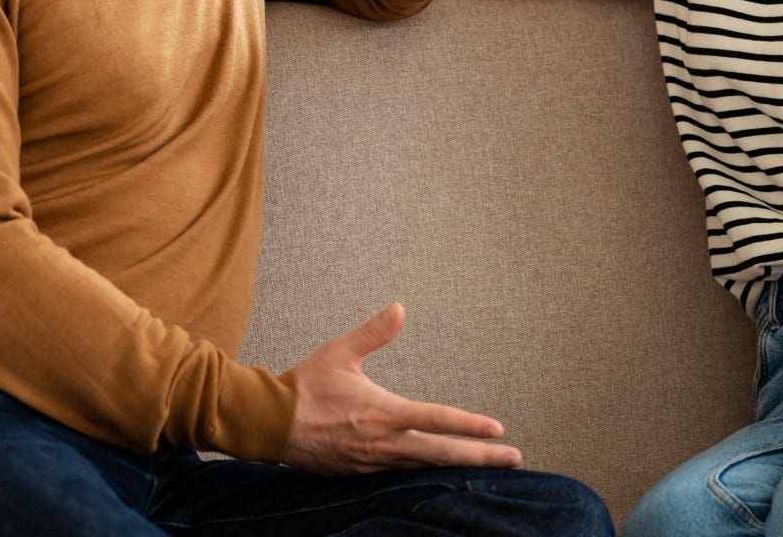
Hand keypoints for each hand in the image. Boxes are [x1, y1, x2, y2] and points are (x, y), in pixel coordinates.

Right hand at [281, 302, 522, 474]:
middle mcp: (383, 442)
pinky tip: (448, 473)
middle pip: (442, 455)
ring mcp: (374, 462)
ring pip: (426, 469)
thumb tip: (399, 308)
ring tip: (492, 467)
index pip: (435, 419)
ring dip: (461, 469)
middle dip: (481, 458)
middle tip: (515, 458)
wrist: (267, 423)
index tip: (498, 429)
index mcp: (381, 411)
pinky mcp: (363, 472)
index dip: (469, 426)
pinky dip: (431, 475)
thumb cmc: (304, 386)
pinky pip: (405, 475)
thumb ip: (373, 332)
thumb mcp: (339, 352)